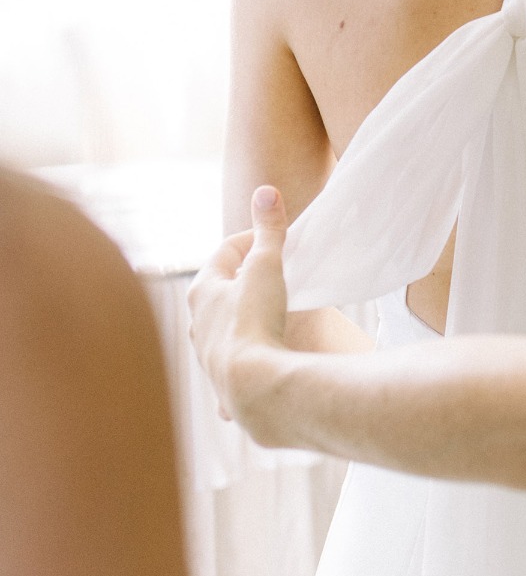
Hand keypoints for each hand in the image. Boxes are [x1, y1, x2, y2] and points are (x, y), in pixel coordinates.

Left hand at [188, 186, 289, 437]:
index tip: (277, 240)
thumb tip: (266, 191)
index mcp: (203, 289)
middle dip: (246, 279)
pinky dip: (241, 361)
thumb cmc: (255, 320)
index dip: (253, 240)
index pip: (226, 252)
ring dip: (241, 317)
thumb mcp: (266, 267)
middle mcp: (197, 321)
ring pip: (221, 327)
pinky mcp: (220, 379)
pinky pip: (229, 365)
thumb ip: (269, 231)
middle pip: (221, 289)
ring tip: (269, 314)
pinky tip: (254, 363)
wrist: (253, 385)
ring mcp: (206, 352)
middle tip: (275, 274)